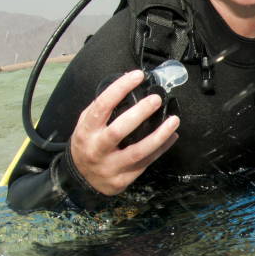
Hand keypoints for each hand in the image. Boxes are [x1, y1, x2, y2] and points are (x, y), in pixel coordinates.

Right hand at [69, 70, 179, 194]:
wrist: (80, 179)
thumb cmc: (87, 144)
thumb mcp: (86, 125)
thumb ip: (102, 109)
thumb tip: (129, 86)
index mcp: (86, 131)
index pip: (102, 106)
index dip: (119, 89)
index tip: (137, 76)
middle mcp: (97, 149)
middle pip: (119, 131)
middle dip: (140, 113)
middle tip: (156, 99)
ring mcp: (110, 166)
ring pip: (138, 152)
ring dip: (159, 135)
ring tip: (174, 121)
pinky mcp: (123, 179)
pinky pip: (146, 162)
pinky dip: (161, 149)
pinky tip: (172, 136)